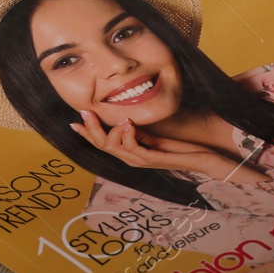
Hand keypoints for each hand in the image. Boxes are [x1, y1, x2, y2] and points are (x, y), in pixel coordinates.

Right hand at [70, 111, 248, 180]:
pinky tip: (128, 122)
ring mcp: (140, 161)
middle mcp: (131, 158)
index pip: (102, 143)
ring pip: (113, 147)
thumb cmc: (178, 147)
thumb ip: (136, 132)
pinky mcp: (152, 159)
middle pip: (102, 146)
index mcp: (129, 152)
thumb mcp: (152, 136)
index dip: (86, 133)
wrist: (200, 159)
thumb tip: (122, 118)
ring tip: (112, 115)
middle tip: (84, 112)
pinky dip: (127, 134)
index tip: (74, 121)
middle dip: (91, 129)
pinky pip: (132, 148)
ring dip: (110, 130)